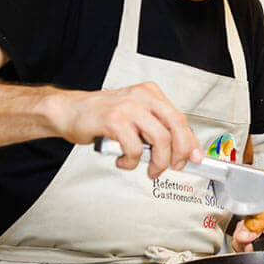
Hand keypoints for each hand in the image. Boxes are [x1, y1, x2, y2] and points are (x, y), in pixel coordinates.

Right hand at [60, 82, 201, 178]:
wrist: (69, 111)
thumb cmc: (101, 116)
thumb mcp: (133, 114)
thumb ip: (154, 127)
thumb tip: (178, 150)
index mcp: (150, 93)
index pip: (180, 118)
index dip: (191, 141)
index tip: (194, 157)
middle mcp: (142, 97)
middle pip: (176, 126)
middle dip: (180, 152)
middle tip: (175, 166)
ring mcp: (129, 107)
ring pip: (160, 139)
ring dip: (158, 162)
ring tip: (150, 170)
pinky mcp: (114, 120)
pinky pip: (135, 148)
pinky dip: (131, 162)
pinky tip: (123, 161)